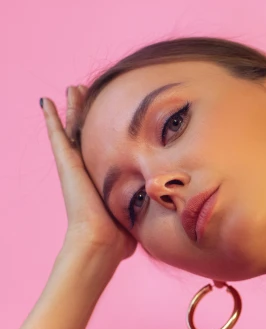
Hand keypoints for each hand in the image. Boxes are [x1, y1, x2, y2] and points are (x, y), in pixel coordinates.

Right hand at [42, 86, 136, 262]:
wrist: (102, 240)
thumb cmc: (120, 236)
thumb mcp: (135, 214)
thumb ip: (142, 210)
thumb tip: (156, 216)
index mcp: (102, 177)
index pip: (102, 148)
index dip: (104, 130)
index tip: (109, 114)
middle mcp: (87, 169)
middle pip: (85, 132)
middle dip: (86, 111)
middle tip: (84, 91)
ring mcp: (74, 165)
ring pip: (72, 128)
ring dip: (72, 107)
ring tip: (72, 88)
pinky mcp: (66, 164)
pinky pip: (57, 135)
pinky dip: (50, 118)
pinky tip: (46, 102)